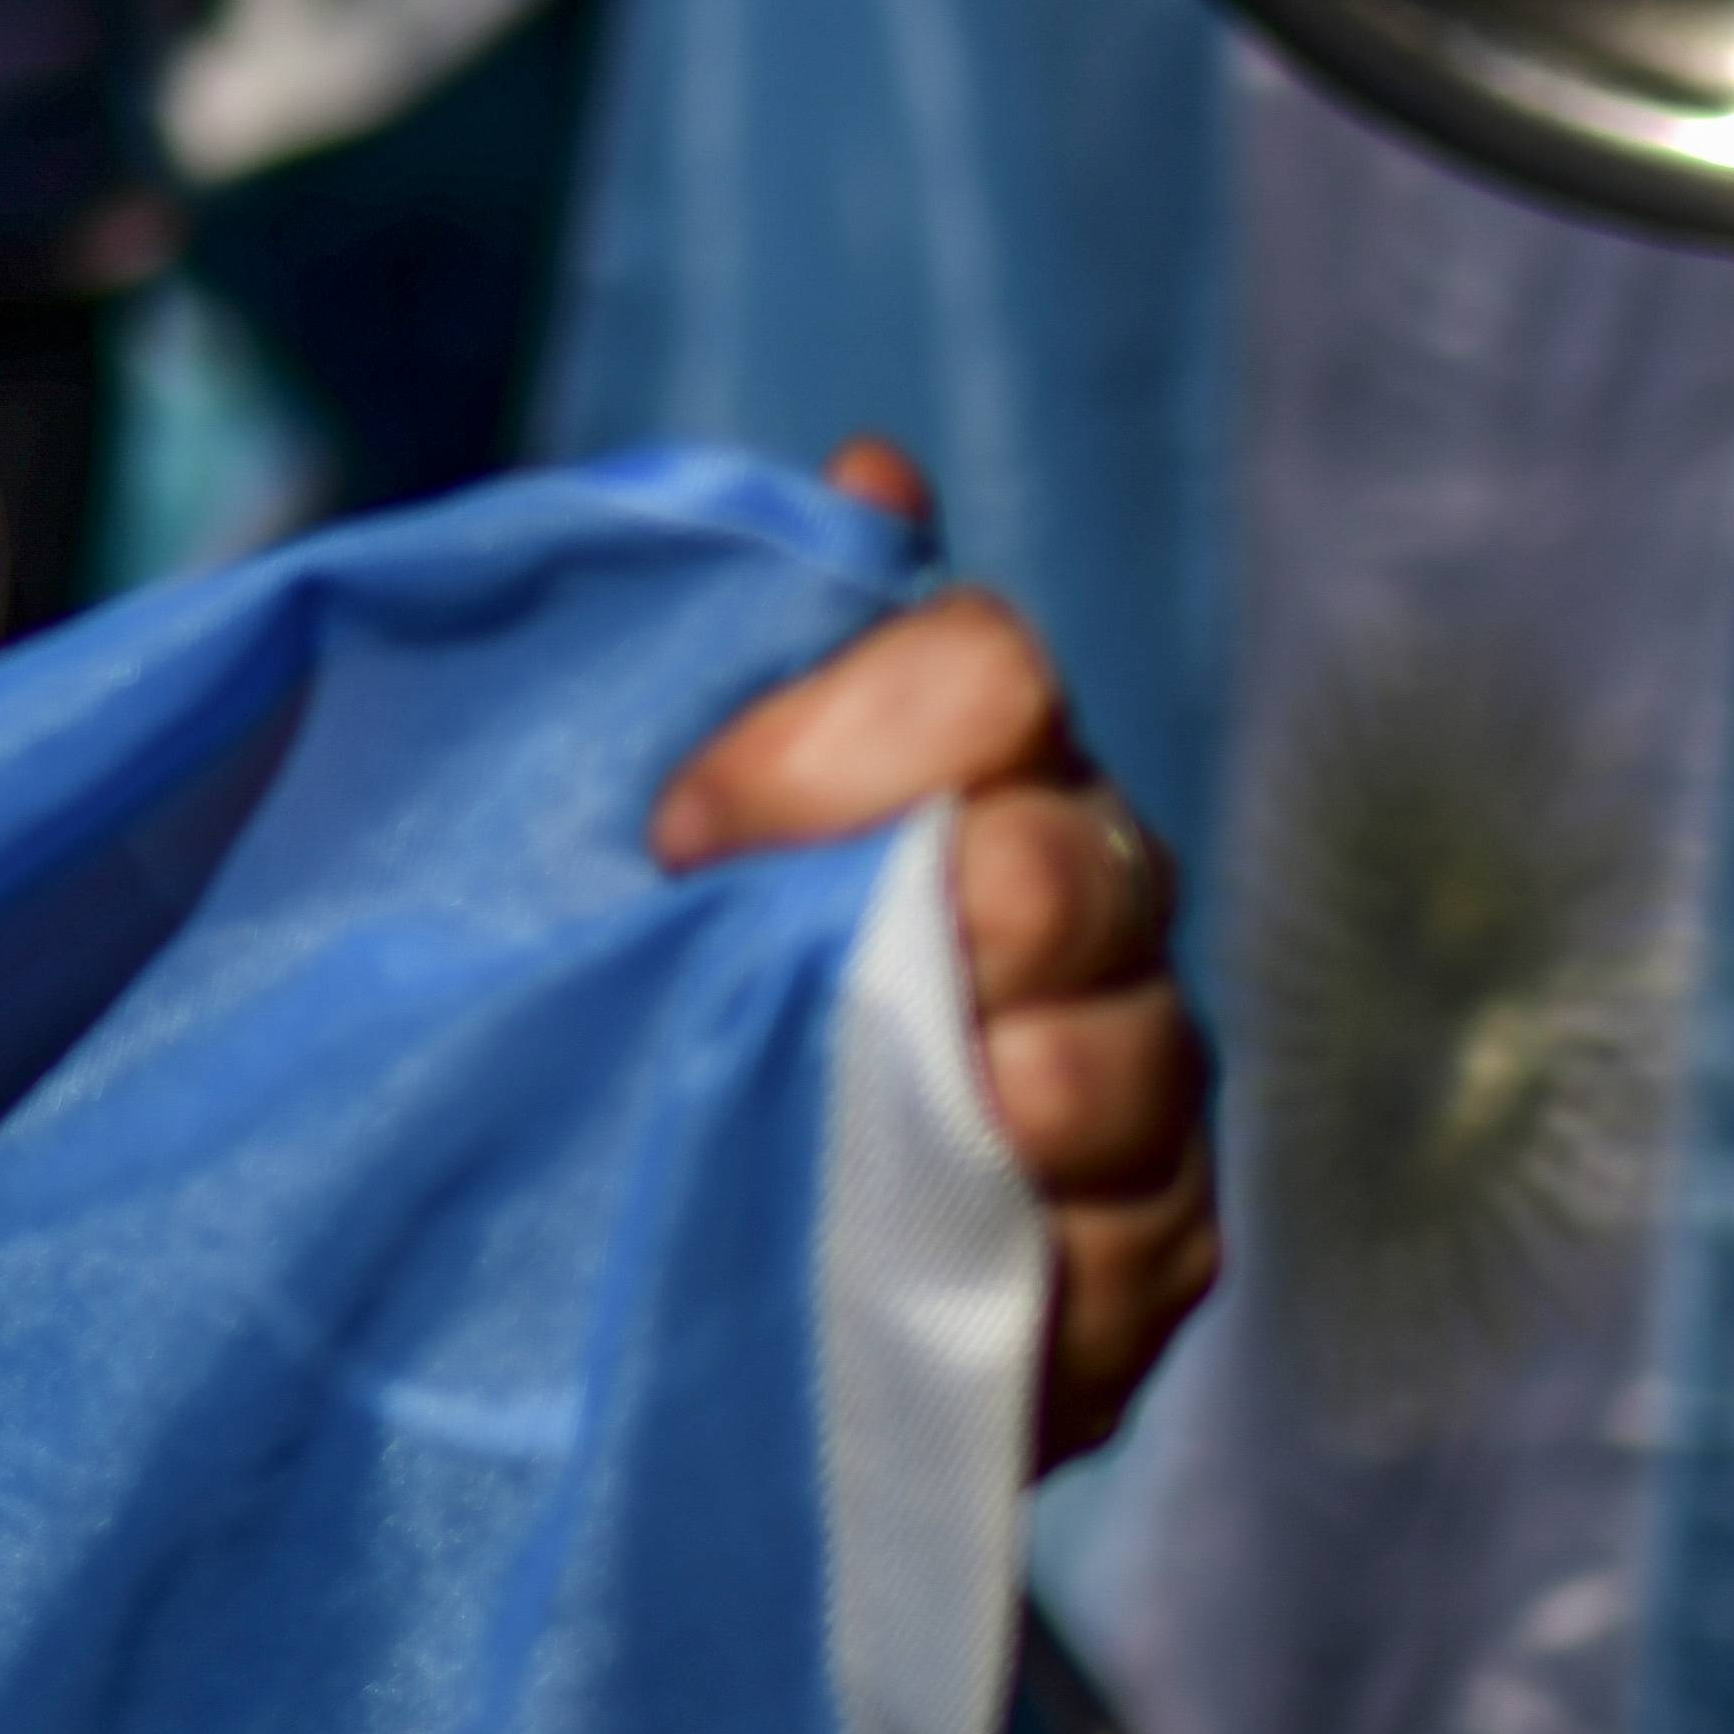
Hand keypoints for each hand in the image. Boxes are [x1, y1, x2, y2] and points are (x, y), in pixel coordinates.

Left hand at [649, 441, 1222, 1467]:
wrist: (594, 1231)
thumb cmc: (605, 966)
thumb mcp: (598, 793)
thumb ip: (720, 639)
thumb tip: (875, 468)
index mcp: (952, 755)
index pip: (982, 669)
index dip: (851, 731)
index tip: (682, 829)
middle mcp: (1067, 893)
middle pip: (1081, 861)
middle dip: (986, 899)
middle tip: (879, 942)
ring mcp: (1118, 1082)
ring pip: (1135, 1061)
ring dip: (1035, 1082)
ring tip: (935, 1100)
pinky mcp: (1129, 1264)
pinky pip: (1139, 1251)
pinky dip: (1060, 1254)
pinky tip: (977, 1248)